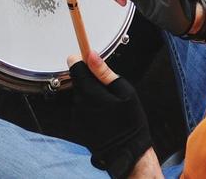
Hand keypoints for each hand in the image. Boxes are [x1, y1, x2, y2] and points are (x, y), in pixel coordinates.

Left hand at [67, 50, 152, 178]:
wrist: (127, 152)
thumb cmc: (130, 121)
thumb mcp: (124, 91)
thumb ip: (104, 72)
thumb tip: (90, 54)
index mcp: (90, 92)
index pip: (74, 66)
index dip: (82, 60)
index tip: (91, 61)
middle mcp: (78, 103)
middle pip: (78, 80)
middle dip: (90, 79)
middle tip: (108, 89)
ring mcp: (76, 115)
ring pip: (80, 94)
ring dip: (90, 94)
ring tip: (108, 105)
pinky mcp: (77, 125)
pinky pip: (81, 108)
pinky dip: (89, 107)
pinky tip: (103, 115)